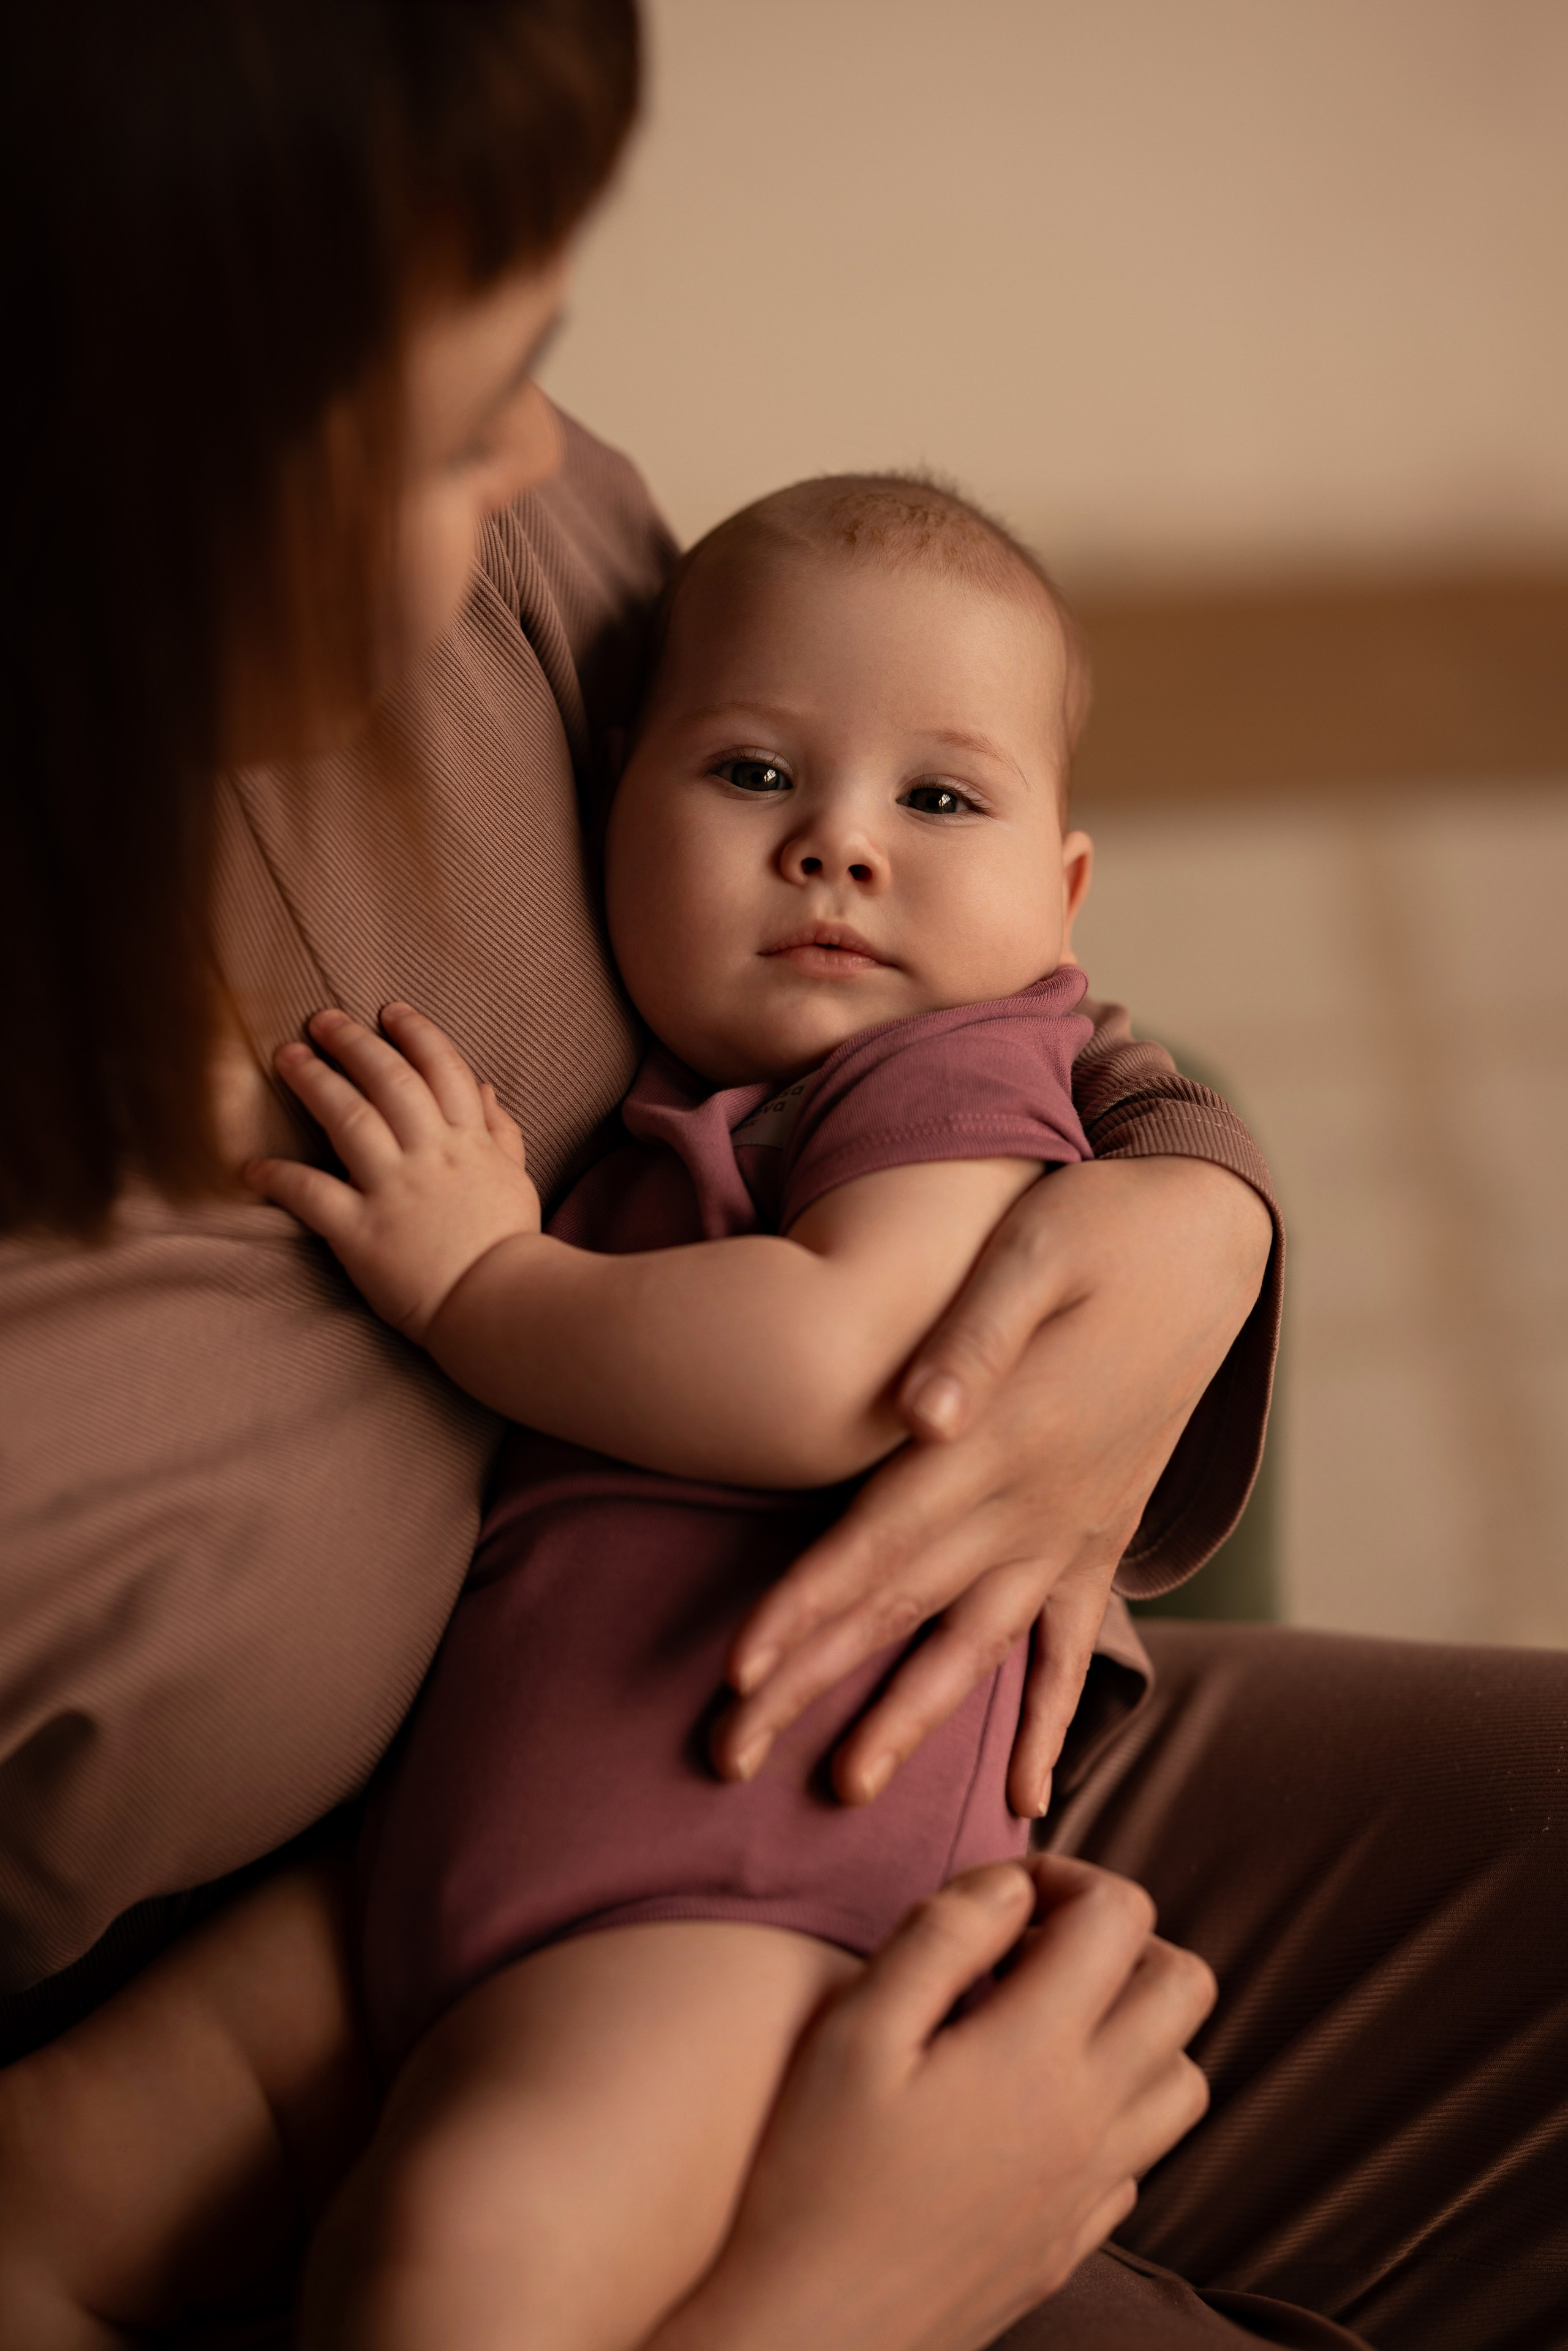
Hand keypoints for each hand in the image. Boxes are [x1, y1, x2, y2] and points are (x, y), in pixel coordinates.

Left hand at [247, 1004, 540, 1341]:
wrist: (502, 1307)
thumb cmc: (507, 1245)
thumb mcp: (516, 1178)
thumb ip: (500, 1131)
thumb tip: (485, 1087)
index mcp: (470, 1142)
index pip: (442, 1069)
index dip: (415, 1033)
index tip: (388, 1012)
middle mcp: (432, 1156)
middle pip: (389, 1081)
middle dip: (353, 1043)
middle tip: (321, 1020)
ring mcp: (396, 1191)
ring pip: (350, 1120)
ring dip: (316, 1082)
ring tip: (288, 1057)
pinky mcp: (363, 1232)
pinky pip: (313, 1195)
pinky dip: (280, 1178)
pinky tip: (253, 1167)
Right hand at [650, 1855, 1214, 2350]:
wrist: (808, 2336)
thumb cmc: (813, 2175)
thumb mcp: (856, 2031)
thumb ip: (940, 1937)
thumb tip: (1008, 1886)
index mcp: (1037, 2055)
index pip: (1120, 1917)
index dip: (1065, 1877)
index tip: (1000, 1899)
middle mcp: (1091, 2121)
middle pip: (1185, 1988)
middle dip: (1121, 1940)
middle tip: (1030, 1949)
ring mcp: (1093, 2190)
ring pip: (1184, 2076)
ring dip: (1132, 2025)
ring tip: (1039, 2020)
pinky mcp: (1074, 2242)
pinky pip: (1141, 2155)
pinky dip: (1111, 2108)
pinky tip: (1026, 2108)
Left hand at [716, 1157, 1272, 1814]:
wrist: (1211, 1239)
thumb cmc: (1102, 1225)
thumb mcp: (1037, 1249)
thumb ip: (975, 1336)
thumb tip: (916, 1414)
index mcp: (1003, 1435)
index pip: (879, 1541)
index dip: (805, 1610)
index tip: (736, 1675)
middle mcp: (1035, 1501)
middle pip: (900, 1611)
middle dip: (811, 1686)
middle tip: (728, 1760)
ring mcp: (1074, 1528)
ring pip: (974, 1646)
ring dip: (908, 1721)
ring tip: (847, 1790)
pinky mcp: (1103, 1533)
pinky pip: (1071, 1645)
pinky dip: (1050, 1720)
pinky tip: (1030, 1796)